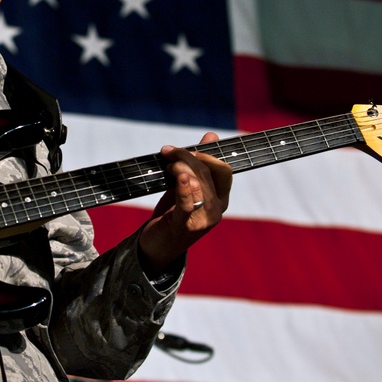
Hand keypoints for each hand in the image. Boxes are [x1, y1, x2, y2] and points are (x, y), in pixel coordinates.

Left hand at [137, 132, 231, 276]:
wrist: (157, 246)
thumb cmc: (173, 213)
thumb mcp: (186, 186)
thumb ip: (198, 163)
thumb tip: (212, 135)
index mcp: (221, 198)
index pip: (223, 170)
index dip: (205, 154)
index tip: (183, 148)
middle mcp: (217, 209)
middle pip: (208, 173)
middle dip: (187, 157)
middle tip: (168, 152)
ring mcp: (203, 219)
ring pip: (197, 183)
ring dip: (179, 168)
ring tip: (167, 166)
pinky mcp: (184, 226)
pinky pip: (187, 203)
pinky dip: (183, 188)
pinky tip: (180, 177)